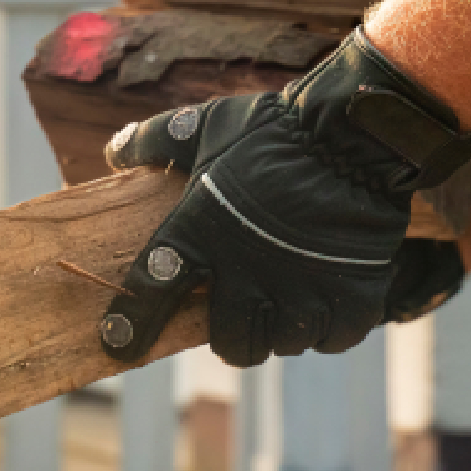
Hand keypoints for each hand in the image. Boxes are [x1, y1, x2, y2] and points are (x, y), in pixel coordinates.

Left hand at [98, 29, 470, 366]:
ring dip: (282, 330)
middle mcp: (247, 272)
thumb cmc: (275, 129)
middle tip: (242, 315)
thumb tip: (116, 148)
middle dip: (234, 336)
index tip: (117, 345)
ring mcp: (302, 288)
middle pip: (232, 342)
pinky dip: (329, 328)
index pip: (154, 290)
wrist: (355, 130)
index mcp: (201, 233)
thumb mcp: (207, 125)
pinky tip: (325, 302)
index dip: (131, 324)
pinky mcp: (352, 295)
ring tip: (287, 302)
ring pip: (283, 343)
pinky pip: (332, 339)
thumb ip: (157, 139)